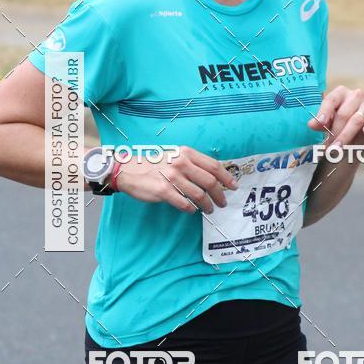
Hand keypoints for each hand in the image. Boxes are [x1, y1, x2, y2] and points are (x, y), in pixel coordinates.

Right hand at [115, 145, 238, 213]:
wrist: (129, 169)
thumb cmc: (156, 164)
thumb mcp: (176, 156)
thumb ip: (193, 163)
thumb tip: (214, 177)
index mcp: (186, 153)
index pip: (213, 166)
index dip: (226, 177)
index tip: (233, 186)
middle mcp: (181, 163)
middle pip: (210, 181)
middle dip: (220, 195)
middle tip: (222, 203)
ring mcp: (172, 177)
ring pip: (199, 195)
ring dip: (208, 205)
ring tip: (209, 210)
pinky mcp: (163, 190)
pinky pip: (184, 203)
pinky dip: (191, 209)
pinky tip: (192, 210)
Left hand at [307, 86, 363, 151]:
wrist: (354, 140)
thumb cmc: (337, 126)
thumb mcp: (326, 124)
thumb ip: (319, 123)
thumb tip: (312, 124)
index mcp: (340, 93)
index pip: (331, 100)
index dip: (324, 112)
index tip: (319, 124)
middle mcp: (356, 96)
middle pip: (343, 114)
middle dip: (334, 132)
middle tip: (327, 147)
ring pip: (357, 120)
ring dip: (346, 136)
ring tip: (337, 149)